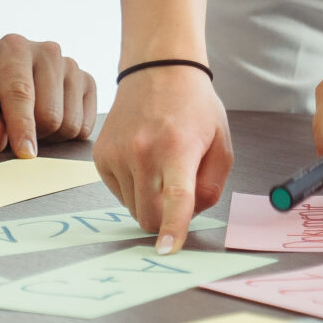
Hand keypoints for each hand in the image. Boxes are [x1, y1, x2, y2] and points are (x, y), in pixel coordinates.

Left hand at [0, 32, 96, 156]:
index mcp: (13, 50)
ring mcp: (71, 65)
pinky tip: (50, 120)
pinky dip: (67, 133)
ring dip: (50, 136)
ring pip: (71, 122)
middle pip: (50, 115)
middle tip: (14, 129)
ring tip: (31, 122)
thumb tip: (0, 140)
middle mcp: (47, 51)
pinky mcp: (87, 81)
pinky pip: (85, 125)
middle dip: (32, 134)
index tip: (25, 153)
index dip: (23, 128)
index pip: (21, 94)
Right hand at [93, 65, 232, 253]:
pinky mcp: (100, 157)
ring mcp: (117, 154)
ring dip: (150, 201)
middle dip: (166, 219)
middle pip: (150, 216)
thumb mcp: (221, 144)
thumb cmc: (194, 108)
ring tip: (162, 167)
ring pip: (134, 209)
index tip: (167, 251)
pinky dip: (135, 188)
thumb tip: (189, 215)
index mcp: (177, 148)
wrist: (157, 71)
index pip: (175, 196)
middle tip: (181, 190)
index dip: (172, 227)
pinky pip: (120, 194)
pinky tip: (145, 161)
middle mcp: (142, 152)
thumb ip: (212, 186)